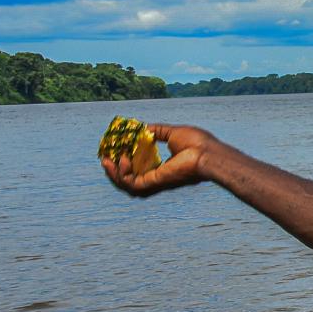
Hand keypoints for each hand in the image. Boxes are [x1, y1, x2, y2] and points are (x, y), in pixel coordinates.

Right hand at [100, 122, 215, 197]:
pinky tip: (121, 160)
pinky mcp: (156, 182)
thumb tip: (144, 126)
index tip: (113, 150)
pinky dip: (124, 174)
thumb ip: (158, 131)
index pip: (138, 168)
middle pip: (130, 179)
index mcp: (162, 166)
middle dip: (115, 171)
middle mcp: (158, 176)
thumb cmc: (197, 142)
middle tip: (104, 159)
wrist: (208, 152)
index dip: (124, 161)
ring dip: (115, 174)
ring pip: (128, 185)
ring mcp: (156, 180)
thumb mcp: (173, 132)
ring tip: (106, 161)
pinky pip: (133, 184)